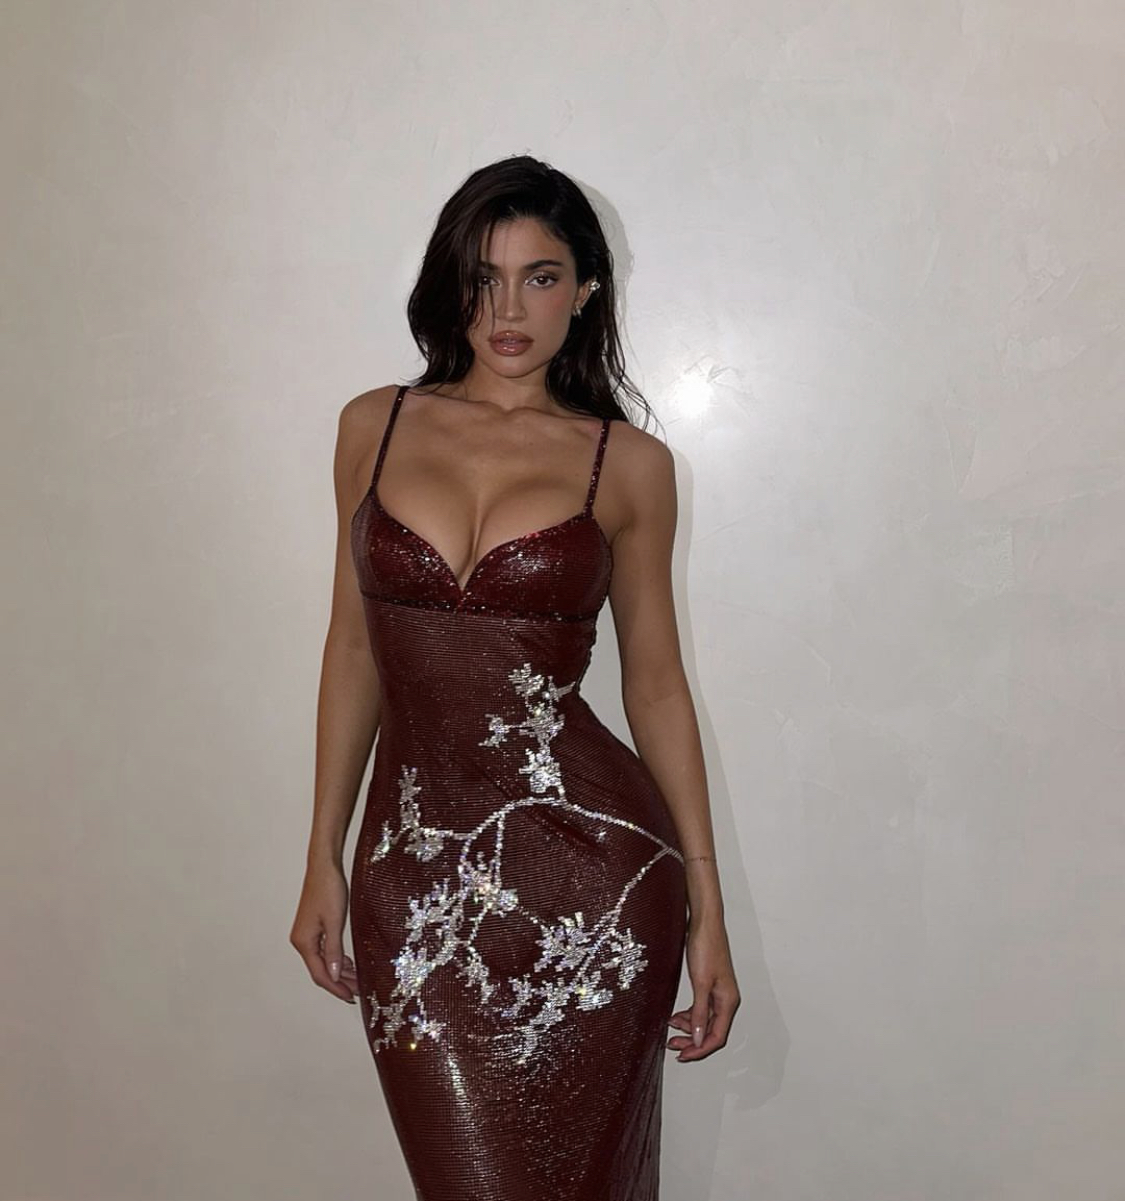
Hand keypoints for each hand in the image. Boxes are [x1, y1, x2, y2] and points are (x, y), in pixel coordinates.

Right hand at [290, 862, 358, 1003]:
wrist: (323, 867)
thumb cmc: (328, 890)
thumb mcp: (334, 922)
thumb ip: (334, 950)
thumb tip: (335, 975)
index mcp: (304, 942)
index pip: (320, 973)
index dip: (335, 988)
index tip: (350, 997)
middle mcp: (302, 941)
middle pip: (321, 970)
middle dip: (339, 982)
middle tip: (358, 992)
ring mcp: (306, 934)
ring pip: (323, 960)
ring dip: (339, 971)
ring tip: (357, 981)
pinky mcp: (313, 928)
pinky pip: (324, 950)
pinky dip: (337, 959)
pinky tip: (348, 964)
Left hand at [666, 916, 739, 1061]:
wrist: (704, 923)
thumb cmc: (706, 947)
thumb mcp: (700, 983)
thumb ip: (699, 1012)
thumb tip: (697, 1037)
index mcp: (728, 1001)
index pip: (716, 1036)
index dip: (700, 1049)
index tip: (683, 1055)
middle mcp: (725, 1000)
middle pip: (710, 1031)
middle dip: (692, 1041)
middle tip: (672, 1045)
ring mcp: (717, 993)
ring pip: (704, 1020)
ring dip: (688, 1028)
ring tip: (670, 1029)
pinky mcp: (708, 985)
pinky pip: (700, 1009)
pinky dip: (688, 1015)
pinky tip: (675, 1016)